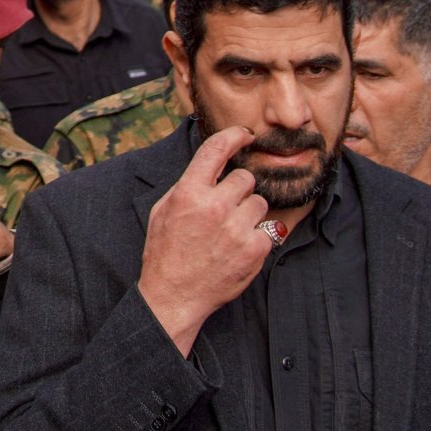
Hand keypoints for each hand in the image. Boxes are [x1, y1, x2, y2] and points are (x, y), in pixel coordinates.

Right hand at [137, 126, 272, 356]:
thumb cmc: (165, 252)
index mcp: (188, 192)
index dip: (234, 136)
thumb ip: (187, 186)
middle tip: (225, 207)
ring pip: (258, 202)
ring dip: (248, 212)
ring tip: (231, 230)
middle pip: (245, 178)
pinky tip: (238, 248)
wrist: (174, 295)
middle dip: (237, 189)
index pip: (216, 150)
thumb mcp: (163, 211)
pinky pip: (267, 229)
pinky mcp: (254, 250)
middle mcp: (214, 206)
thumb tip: (211, 167)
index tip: (245, 135)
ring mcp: (236, 228)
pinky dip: (256, 236)